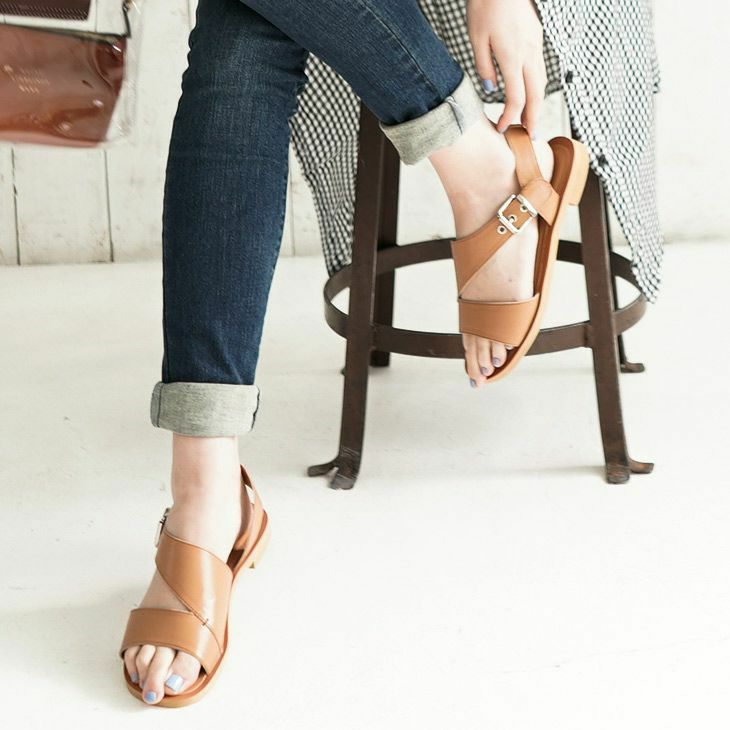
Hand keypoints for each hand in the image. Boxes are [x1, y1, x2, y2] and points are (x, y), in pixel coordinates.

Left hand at [466, 0, 546, 137]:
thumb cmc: (485, 6)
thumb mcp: (477, 39)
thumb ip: (484, 67)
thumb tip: (491, 90)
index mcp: (512, 57)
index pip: (516, 98)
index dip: (510, 118)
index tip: (502, 129)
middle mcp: (529, 53)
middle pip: (536, 95)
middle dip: (533, 119)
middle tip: (530, 138)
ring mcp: (536, 45)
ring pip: (542, 82)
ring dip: (537, 104)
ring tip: (531, 120)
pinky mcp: (537, 37)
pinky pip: (540, 68)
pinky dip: (537, 86)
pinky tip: (530, 94)